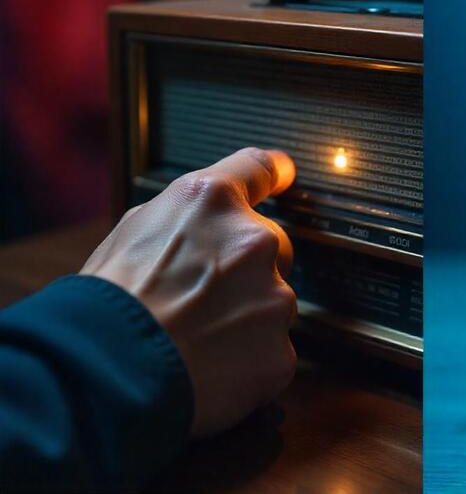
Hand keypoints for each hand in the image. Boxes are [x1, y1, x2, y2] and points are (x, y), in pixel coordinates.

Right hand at [81, 148, 297, 436]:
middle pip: (272, 248)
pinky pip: (271, 351)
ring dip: (246, 317)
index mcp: (210, 202)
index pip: (257, 169)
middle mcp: (253, 241)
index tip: (283, 171)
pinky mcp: (279, 349)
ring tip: (195, 337)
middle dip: (246, 270)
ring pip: (272, 304)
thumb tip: (199, 225)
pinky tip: (209, 366)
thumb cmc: (106, 303)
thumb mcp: (131, 231)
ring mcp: (273, 297)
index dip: (273, 170)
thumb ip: (182, 220)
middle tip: (200, 298)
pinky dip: (247, 361)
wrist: (104, 372)